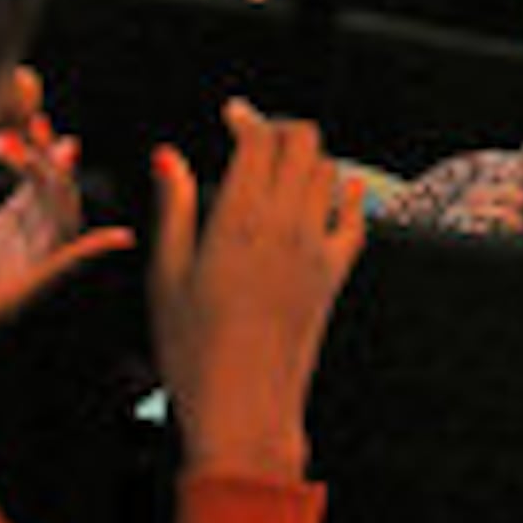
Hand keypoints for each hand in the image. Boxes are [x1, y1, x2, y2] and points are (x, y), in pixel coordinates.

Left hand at [0, 69, 132, 378]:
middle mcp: (23, 248)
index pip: (41, 180)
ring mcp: (25, 273)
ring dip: (62, 184)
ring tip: (59, 151)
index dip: (44, 148)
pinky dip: (92, 254)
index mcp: (9, 228)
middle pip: (57, 194)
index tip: (35, 117)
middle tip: (33, 126)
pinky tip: (119, 237)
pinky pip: (63, 271)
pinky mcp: (19, 298)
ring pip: (64, 222)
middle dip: (50, 158)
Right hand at [148, 100, 366, 482]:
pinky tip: (342, 190)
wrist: (244, 407)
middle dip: (282, 129)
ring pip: (329, 173)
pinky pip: (355, 222)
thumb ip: (174, 209)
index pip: (259, 141)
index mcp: (239, 219)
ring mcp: (317, 250)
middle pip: (303, 145)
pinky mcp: (334, 277)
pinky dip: (349, 197)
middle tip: (259, 135)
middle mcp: (286, 225)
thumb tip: (168, 157)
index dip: (247, 118)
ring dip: (309, 159)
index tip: (233, 115)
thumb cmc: (193, 351)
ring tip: (284, 164)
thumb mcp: (166, 276)